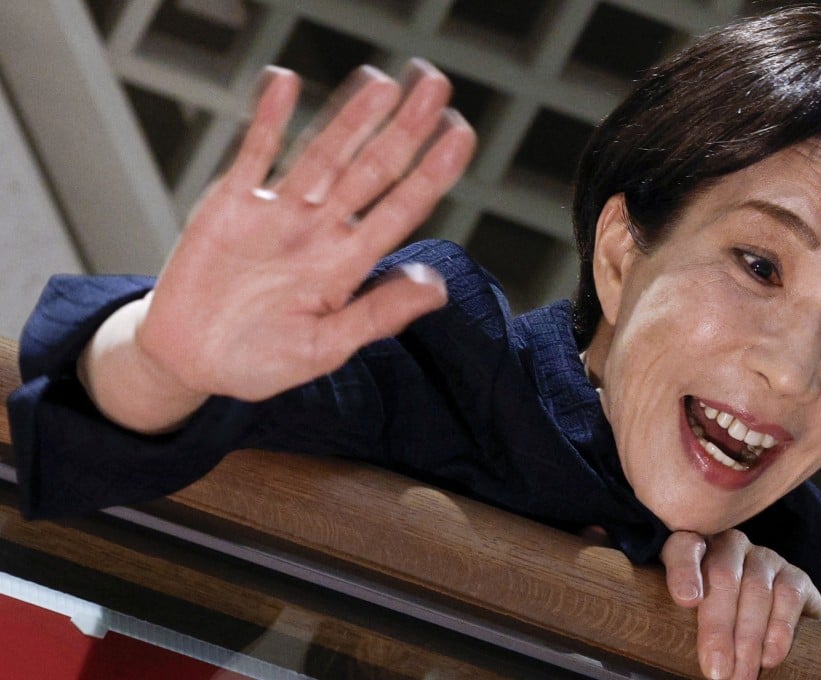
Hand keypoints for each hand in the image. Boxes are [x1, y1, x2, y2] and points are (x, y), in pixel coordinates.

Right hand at [81, 60, 475, 431]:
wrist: (188, 360)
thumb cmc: (259, 360)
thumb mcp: (323, 348)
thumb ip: (376, 315)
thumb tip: (436, 289)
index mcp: (346, 266)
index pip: (400, 210)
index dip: (431, 174)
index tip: (460, 137)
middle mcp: (320, 231)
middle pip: (370, 171)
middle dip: (403, 130)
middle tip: (435, 85)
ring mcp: (278, 214)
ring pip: (322, 155)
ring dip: (350, 119)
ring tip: (381, 83)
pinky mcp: (232, 205)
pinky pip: (255, 154)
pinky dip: (268, 120)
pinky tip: (285, 84)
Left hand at [661, 529, 820, 679]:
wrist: (771, 619)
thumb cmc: (719, 618)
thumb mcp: (693, 616)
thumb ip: (685, 622)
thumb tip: (687, 658)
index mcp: (695, 550)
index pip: (683, 548)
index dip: (683, 571)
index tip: (686, 600)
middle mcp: (730, 546)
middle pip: (722, 576)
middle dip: (719, 627)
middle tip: (716, 670)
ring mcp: (764, 558)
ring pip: (756, 590)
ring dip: (748, 639)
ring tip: (742, 674)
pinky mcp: (796, 576)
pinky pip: (789, 597)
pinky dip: (779, 630)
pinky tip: (770, 656)